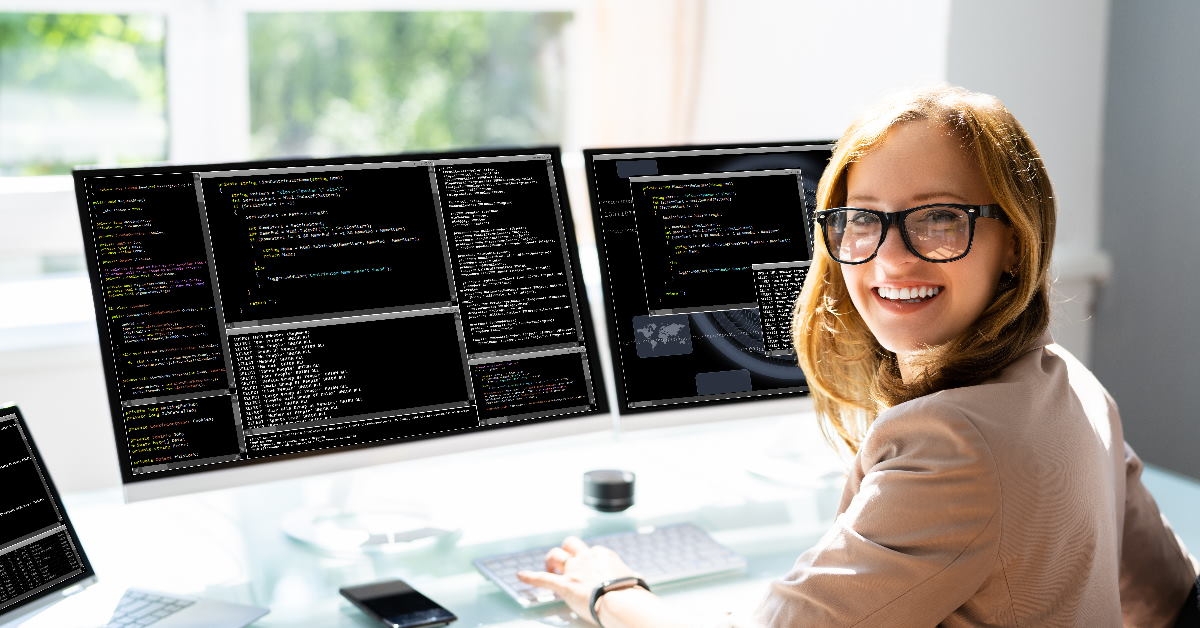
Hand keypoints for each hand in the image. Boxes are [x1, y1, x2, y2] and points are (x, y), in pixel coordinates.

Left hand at [516, 536, 639, 623]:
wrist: (621, 600)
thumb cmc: (631, 592)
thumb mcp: (632, 578)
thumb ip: (628, 576)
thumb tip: (634, 580)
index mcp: (602, 555)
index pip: (590, 551)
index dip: (585, 560)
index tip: (587, 571)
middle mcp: (586, 558)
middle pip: (570, 544)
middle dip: (565, 551)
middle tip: (562, 562)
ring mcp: (574, 570)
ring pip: (555, 556)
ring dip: (550, 562)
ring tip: (548, 569)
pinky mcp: (565, 585)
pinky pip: (543, 578)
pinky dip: (530, 577)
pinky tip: (520, 576)